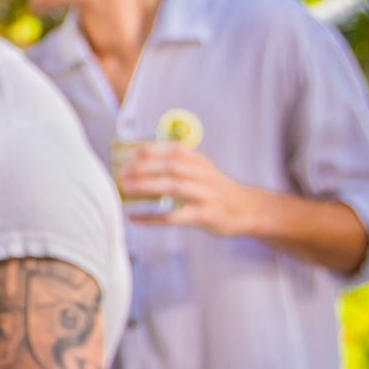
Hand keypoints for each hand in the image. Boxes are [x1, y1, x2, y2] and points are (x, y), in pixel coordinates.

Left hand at [121, 144, 264, 237]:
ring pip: (174, 187)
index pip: (175, 150)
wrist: (245, 209)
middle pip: (172, 166)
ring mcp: (206, 195)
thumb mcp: (201, 171)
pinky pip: (175, 217)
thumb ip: (177, 164)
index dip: (153, 150)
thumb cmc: (214, 190)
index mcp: (200, 162)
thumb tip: (139, 161)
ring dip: (148, 187)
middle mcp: (203, 175)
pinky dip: (153, 217)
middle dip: (146, 168)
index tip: (132, 154)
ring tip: (127, 189)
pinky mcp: (206, 216)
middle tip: (123, 173)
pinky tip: (135, 218)